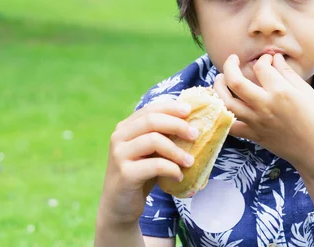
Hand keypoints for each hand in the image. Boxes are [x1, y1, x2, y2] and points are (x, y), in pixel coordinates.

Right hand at [97, 97, 198, 225]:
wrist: (119, 205)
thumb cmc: (140, 174)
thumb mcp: (150, 152)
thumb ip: (161, 136)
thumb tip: (192, 124)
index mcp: (125, 127)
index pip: (150, 109)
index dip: (171, 107)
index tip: (190, 111)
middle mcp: (119, 137)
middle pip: (151, 120)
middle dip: (177, 125)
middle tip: (195, 135)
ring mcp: (119, 155)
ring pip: (153, 140)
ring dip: (177, 150)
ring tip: (190, 161)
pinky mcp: (125, 174)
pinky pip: (154, 165)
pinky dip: (171, 169)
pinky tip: (179, 176)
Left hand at [213, 53, 313, 167]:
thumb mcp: (306, 91)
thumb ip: (287, 73)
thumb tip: (275, 58)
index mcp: (280, 92)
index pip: (261, 68)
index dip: (263, 59)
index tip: (267, 60)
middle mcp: (264, 105)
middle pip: (236, 81)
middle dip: (230, 66)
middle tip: (232, 59)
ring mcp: (256, 122)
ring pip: (226, 103)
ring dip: (219, 87)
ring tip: (220, 78)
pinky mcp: (253, 135)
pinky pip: (230, 125)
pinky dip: (223, 114)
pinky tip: (223, 104)